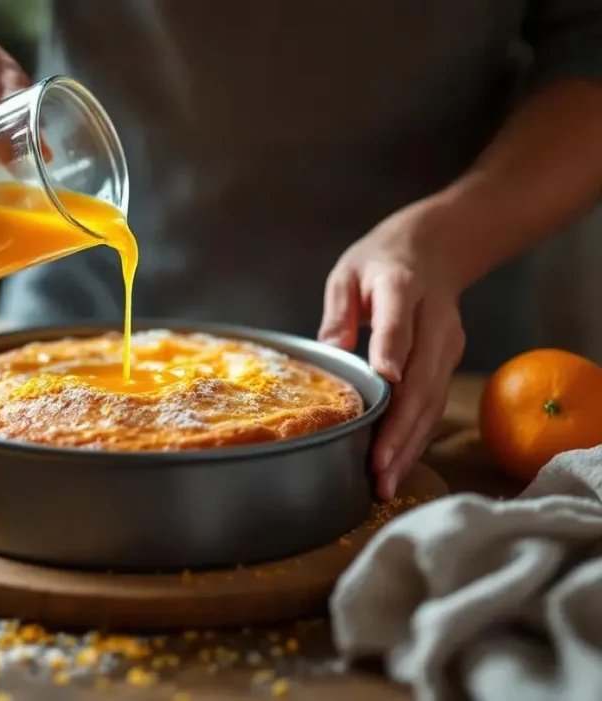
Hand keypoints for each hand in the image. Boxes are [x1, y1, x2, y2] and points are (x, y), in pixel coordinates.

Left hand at [318, 200, 466, 500]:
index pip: (398, 321)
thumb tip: (328, 352)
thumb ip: (338, 311)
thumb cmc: (380, 262)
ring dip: (410, 443)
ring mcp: (447, 342)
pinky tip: (398, 464)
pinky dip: (417, 436)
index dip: (392, 350)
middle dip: (399, 427)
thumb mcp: (347, 273)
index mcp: (401, 288)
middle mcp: (432, 319)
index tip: (386, 381)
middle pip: (421, 378)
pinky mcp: (450, 359)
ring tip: (385, 481)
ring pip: (432, 399)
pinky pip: (434, 403)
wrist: (437, 246)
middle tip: (378, 468)